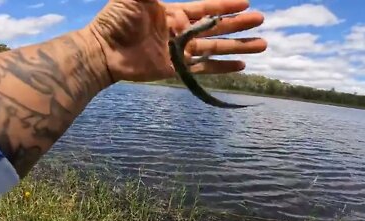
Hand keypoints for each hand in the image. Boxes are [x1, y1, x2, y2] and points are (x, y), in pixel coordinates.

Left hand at [87, 0, 266, 82]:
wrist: (103, 51)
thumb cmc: (116, 19)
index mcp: (173, 12)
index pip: (206, 7)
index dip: (226, 6)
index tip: (246, 3)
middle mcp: (180, 31)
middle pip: (217, 27)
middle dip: (240, 24)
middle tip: (262, 21)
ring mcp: (179, 52)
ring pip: (216, 47)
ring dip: (238, 46)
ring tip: (262, 45)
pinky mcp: (176, 69)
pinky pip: (204, 68)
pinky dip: (223, 67)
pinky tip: (241, 66)